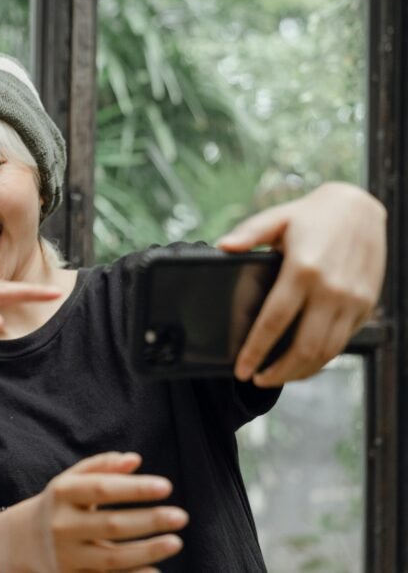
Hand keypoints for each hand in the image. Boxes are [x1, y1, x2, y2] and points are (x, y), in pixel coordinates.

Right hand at [21, 452, 185, 572]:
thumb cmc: (58, 505)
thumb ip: (101, 467)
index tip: (166, 487)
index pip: (102, 489)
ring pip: (112, 557)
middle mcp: (62, 525)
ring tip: (176, 542)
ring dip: (147, 551)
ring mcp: (66, 556)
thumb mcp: (70, 480)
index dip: (135, 488)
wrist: (20, 541)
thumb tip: (135, 459)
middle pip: (111, 524)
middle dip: (149, 520)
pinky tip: (155, 570)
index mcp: (62, 494)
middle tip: (182, 516)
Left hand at [218, 182, 385, 385]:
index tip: (241, 368)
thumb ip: (249, 234)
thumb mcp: (277, 218)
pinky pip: (342, 343)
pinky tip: (302, 363)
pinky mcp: (365, 306)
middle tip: (256, 379)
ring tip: (274, 376)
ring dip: (300, 372)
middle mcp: (331, 290)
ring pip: (326, 352)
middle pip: (303, 348)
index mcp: (303, 270)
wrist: (361, 208)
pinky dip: (321, 360)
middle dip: (277, 372)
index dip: (255, 350)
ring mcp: (352, 301)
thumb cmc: (313, 215)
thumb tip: (222, 246)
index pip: (274, 322)